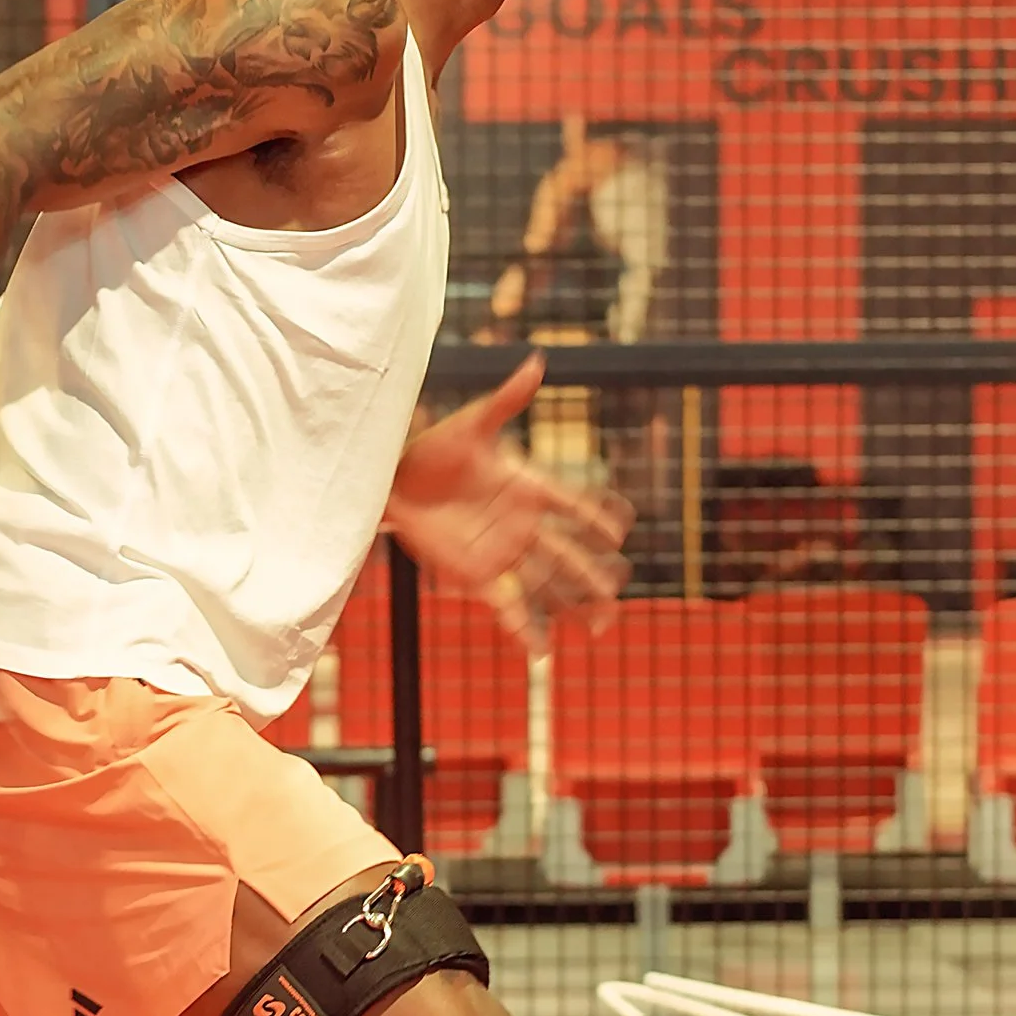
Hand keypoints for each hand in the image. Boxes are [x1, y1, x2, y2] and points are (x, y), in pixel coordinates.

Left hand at [385, 351, 630, 651]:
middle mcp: (521, 523)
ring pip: (547, 583)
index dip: (596, 516)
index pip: (571, 503)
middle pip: (568, 553)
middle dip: (595, 573)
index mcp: (526, 486)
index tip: (623, 530)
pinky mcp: (477, 575)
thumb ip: (507, 400)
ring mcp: (502, 551)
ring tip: (601, 624)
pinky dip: (525, 630)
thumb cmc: (433, 448)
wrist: (392, 481)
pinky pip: (507, 605)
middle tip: (622, 589)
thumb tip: (539, 361)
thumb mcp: (471, 423)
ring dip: (574, 604)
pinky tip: (543, 653)